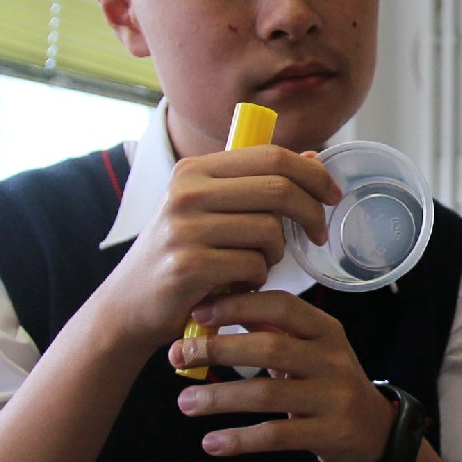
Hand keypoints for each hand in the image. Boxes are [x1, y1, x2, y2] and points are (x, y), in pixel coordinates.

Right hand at [90, 145, 339, 352]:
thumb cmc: (181, 255)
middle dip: (311, 213)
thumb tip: (315, 159)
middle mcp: (186, 192)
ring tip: (257, 265)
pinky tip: (240, 284)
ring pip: (269, 231)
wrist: (129, 305)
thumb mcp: (212, 210)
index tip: (332, 195)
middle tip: (318, 236)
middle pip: (278, 189)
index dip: (312, 174)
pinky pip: (253, 266)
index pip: (271, 156)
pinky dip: (258, 279)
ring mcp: (184, 228)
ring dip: (276, 254)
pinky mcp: (187, 266)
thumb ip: (258, 184)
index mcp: (195, 169)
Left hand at [168, 289, 394, 461]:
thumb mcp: (310, 350)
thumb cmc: (328, 383)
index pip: (281, 306)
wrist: (374, 432)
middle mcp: (332, 358)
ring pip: (268, 394)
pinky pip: (276, 436)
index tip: (197, 312)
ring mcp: (333, 397)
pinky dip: (240, 440)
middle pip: (270, 348)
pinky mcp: (328, 433)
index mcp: (325, 330)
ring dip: (220, 397)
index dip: (238, 306)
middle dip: (219, 350)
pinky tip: (210, 443)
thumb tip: (214, 311)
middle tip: (178, 356)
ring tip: (184, 403)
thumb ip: (272, 332)